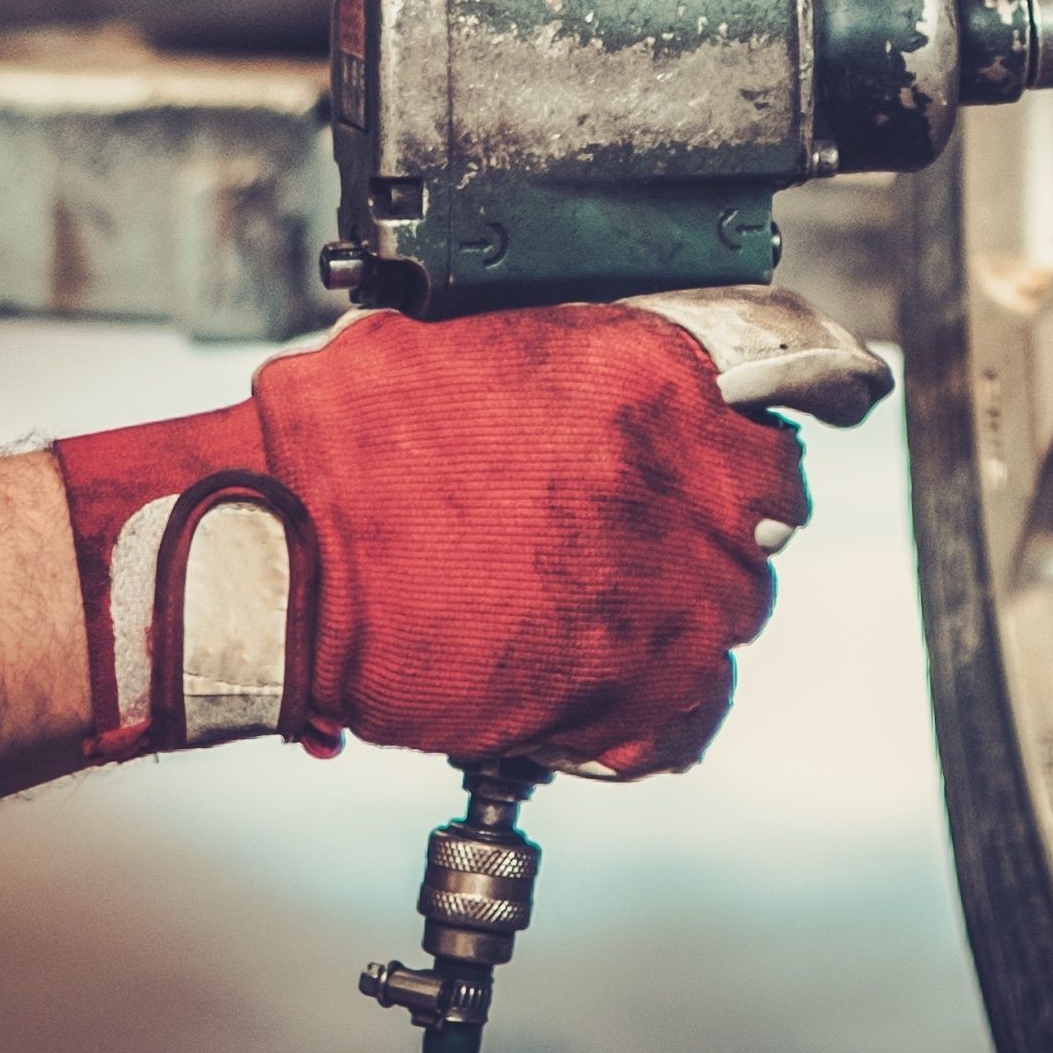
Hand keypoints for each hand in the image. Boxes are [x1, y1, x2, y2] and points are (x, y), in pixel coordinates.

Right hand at [52, 287, 878, 775]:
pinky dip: (658, 712)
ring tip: (608, 613)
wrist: (275, 552)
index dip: (749, 433)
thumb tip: (629, 365)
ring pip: (736, 609)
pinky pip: (692, 713)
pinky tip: (606, 693)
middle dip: (721, 523)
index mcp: (644, 373)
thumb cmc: (345, 446)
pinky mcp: (622, 687)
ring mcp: (655, 585)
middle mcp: (670, 473)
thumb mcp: (478, 339)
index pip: (777, 393)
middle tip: (654, 538)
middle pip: (766, 510)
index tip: (750, 446)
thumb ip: (581, 352)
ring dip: (687, 611)